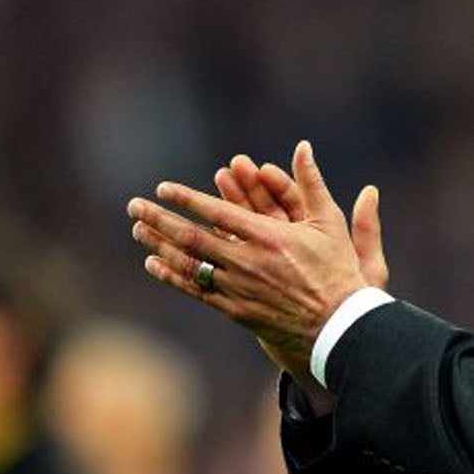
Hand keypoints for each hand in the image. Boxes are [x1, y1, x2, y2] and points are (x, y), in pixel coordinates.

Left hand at [129, 141, 380, 385]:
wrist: (338, 326)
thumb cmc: (337, 271)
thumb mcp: (329, 222)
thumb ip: (312, 183)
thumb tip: (303, 146)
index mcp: (268, 236)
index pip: (216, 212)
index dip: (186, 199)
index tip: (163, 189)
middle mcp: (247, 262)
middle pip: (192, 237)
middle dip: (159, 219)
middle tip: (134, 206)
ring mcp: (238, 288)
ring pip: (189, 264)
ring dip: (160, 245)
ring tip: (138, 230)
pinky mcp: (235, 310)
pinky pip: (196, 291)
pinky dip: (173, 276)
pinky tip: (154, 264)